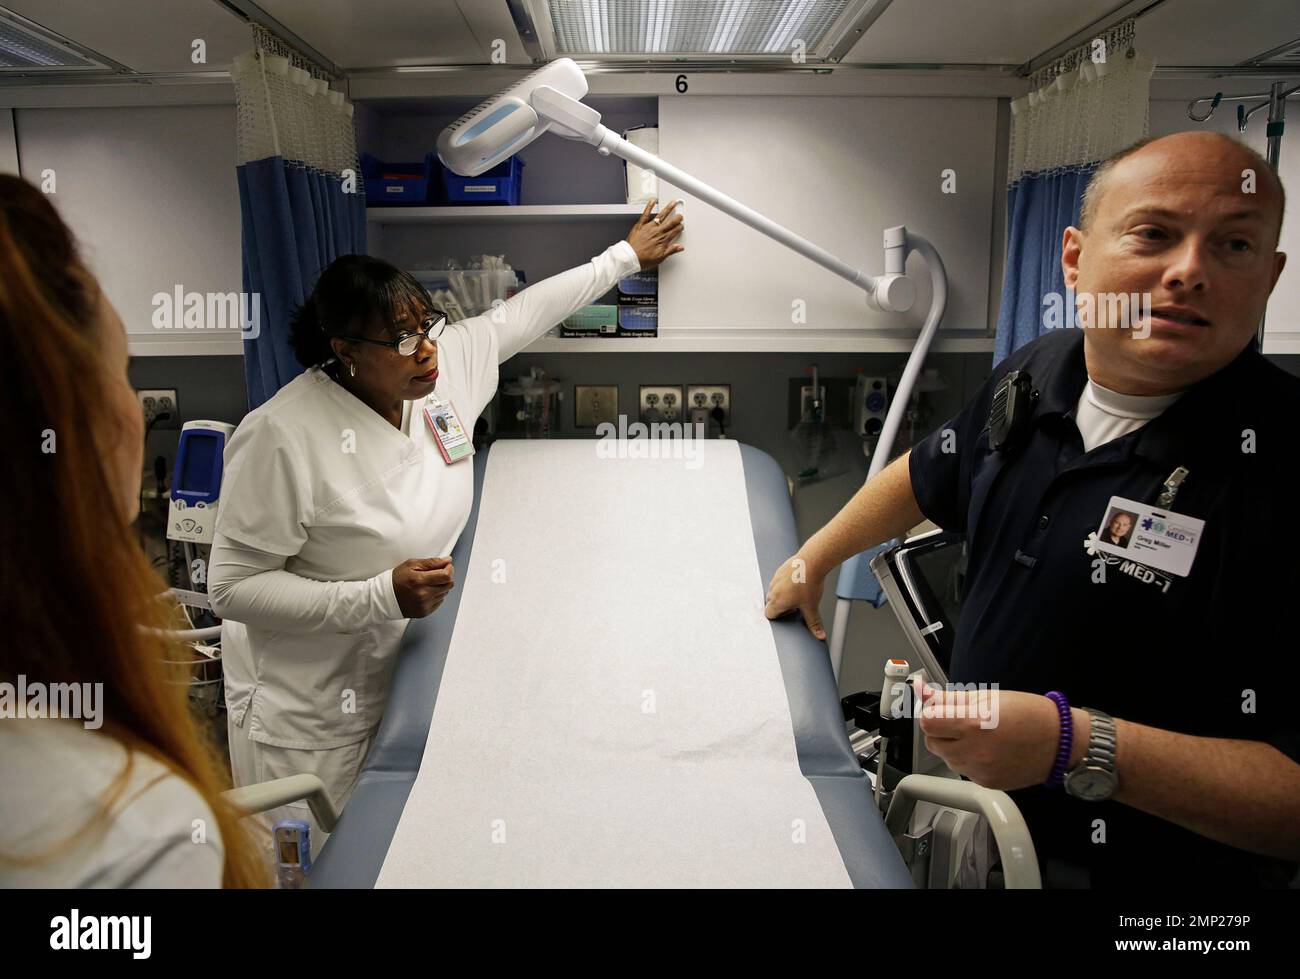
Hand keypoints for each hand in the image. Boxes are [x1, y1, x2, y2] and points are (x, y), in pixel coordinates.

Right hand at [392, 557, 454, 617]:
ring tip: (428, 583)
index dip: (449, 569)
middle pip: (448, 585)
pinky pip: (440, 602)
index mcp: (419, 580)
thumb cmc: (397, 579)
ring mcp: (424, 605)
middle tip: (438, 573)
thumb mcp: (412, 564)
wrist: (385, 597)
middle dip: (446, 577)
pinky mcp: (424, 612)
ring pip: (445, 593)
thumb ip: (432, 562)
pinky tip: (427, 592)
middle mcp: (423, 594)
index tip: (446, 566)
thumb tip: (447, 560)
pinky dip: (436, 596)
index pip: (446, 576)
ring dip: (441, 586)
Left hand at [625, 197, 684, 269]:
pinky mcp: (641, 225)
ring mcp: (649, 227)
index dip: (680, 228)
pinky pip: (646, 213)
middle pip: (671, 222)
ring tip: (673, 203)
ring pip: (661, 215)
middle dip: (677, 218)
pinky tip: (653, 201)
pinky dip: (649, 206)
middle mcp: (657, 231)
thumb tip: (680, 247)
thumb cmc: (643, 259)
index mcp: (663, 239)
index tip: (682, 226)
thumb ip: (671, 250)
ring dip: (668, 208)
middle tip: (681, 216)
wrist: (630, 257)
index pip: (675, 231)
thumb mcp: (660, 258)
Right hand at [763, 551, 826, 639]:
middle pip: (771, 603)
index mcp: (777, 601)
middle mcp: (773, 590)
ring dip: (783, 594)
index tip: (791, 612)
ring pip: (774, 591)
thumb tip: (820, 635)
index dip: (780, 615)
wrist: (812, 562)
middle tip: (796, 603)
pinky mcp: (780, 570)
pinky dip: (786, 583)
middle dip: (782, 605)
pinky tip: (799, 582)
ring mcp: (775, 579)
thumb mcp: (812, 607)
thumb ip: (814, 623)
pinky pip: (779, 580)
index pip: (769, 614)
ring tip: (798, 592)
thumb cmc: (809, 583)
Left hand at [914, 679, 1087, 790]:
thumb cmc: (1028, 713)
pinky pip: (964, 771)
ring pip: (947, 758)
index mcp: (972, 724)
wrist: (1060, 742)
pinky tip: (988, 750)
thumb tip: (922, 691)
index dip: (933, 714)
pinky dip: (969, 760)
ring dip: (953, 746)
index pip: (927, 723)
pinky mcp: (986, 783)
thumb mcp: (988, 697)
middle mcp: (973, 751)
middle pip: (932, 742)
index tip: (942, 711)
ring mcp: (980, 771)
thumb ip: (949, 698)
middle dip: (941, 731)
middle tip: (962, 722)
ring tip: (979, 736)